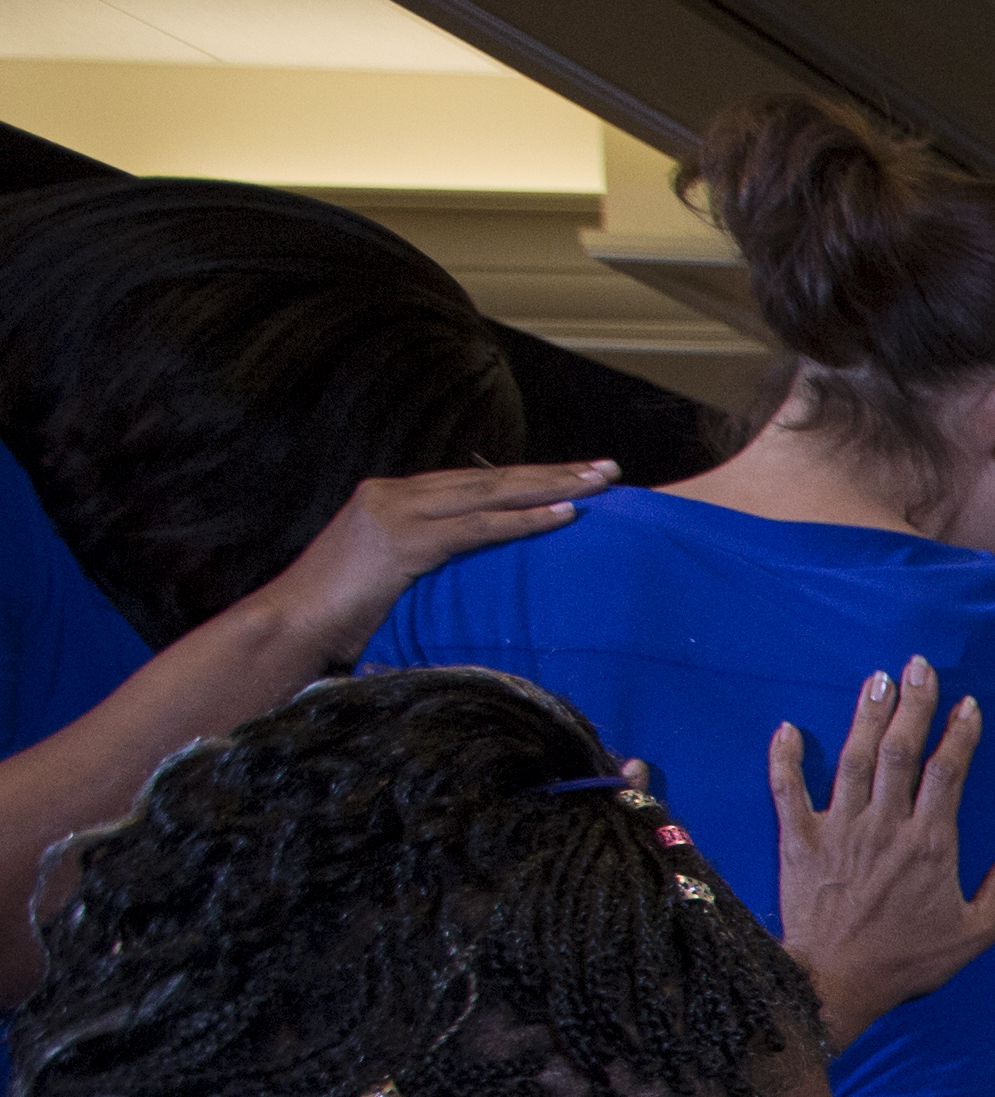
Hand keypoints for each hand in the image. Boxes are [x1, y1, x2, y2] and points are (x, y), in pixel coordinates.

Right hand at [240, 459, 612, 655]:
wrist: (286, 627)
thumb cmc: (335, 618)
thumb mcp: (388, 579)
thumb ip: (426, 563)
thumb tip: (473, 577)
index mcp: (392, 499)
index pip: (473, 483)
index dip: (526, 479)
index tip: (575, 476)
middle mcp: (394, 494)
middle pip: (489, 479)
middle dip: (553, 473)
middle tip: (608, 469)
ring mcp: (395, 512)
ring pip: (489, 493)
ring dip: (551, 488)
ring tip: (600, 483)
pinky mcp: (400, 542)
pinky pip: (475, 528)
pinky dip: (522, 521)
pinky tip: (564, 515)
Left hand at [767, 660, 994, 1035]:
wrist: (835, 983)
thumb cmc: (906, 962)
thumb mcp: (973, 935)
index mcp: (929, 844)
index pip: (946, 772)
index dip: (958, 733)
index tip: (966, 705)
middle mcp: (884, 825)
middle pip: (900, 750)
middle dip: (911, 703)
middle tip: (917, 666)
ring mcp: (838, 829)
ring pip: (853, 758)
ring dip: (865, 714)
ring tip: (876, 679)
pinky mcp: (798, 840)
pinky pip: (787, 789)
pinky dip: (785, 757)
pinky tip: (788, 727)